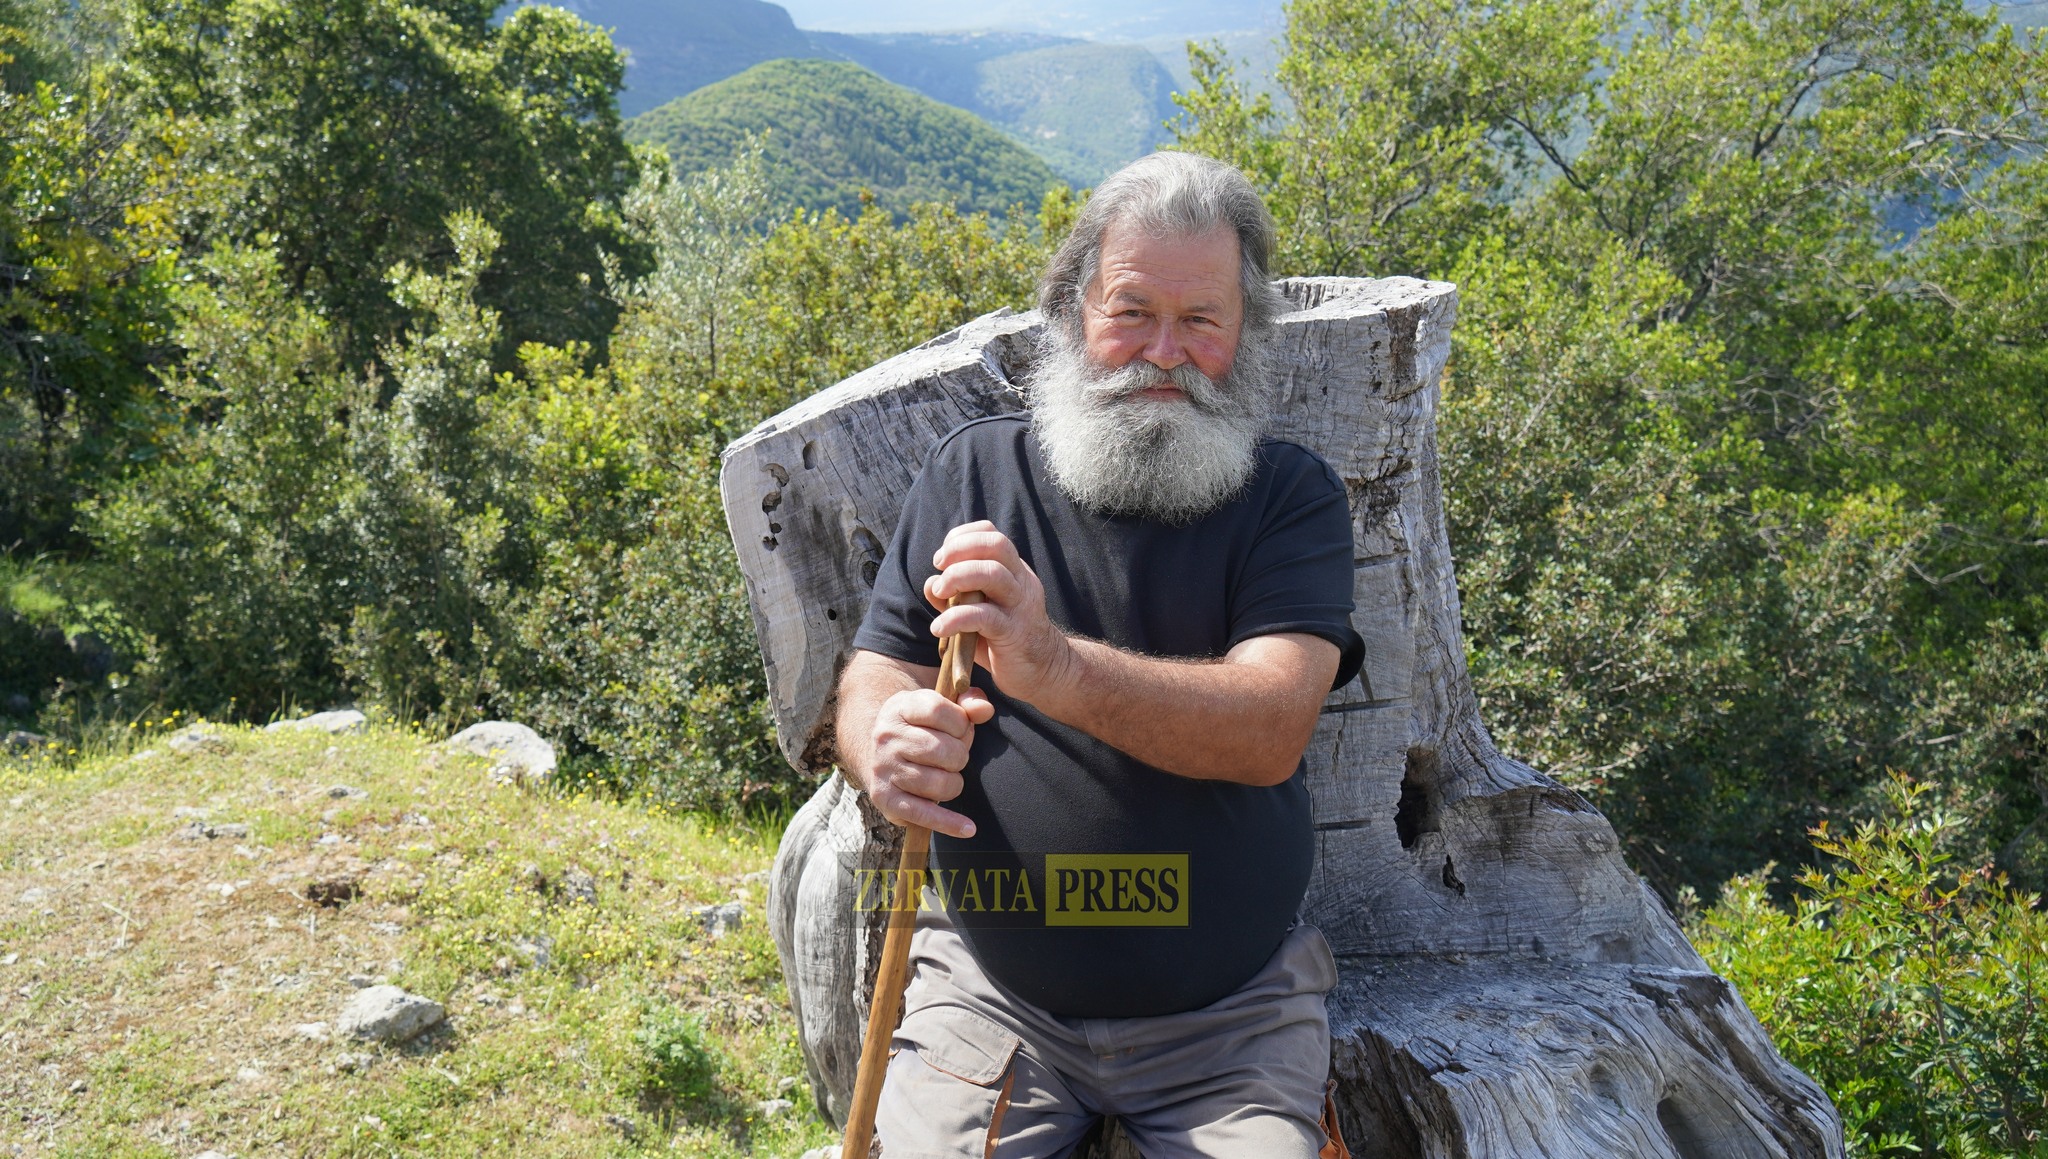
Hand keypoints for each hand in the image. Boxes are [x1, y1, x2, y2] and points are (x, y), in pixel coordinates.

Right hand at [864, 686, 992, 838]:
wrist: (877, 749)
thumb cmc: (921, 726)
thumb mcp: (940, 706)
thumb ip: (969, 701)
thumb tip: (985, 711)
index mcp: (900, 707)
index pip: (938, 711)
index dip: (960, 723)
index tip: (960, 729)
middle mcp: (886, 737)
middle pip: (943, 750)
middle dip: (960, 756)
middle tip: (953, 757)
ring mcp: (883, 768)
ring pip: (939, 783)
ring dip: (954, 783)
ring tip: (946, 776)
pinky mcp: (884, 797)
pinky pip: (923, 814)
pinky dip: (949, 823)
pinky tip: (969, 828)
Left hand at [924, 521, 1074, 704]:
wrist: (1043, 672)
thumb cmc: (1004, 639)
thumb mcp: (978, 613)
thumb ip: (955, 597)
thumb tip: (931, 584)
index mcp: (1014, 571)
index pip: (992, 535)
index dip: (962, 537)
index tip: (942, 557)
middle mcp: (1021, 582)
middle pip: (996, 545)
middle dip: (960, 549)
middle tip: (939, 567)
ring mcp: (1020, 606)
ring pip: (992, 574)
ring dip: (957, 577)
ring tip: (940, 594)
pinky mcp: (1013, 632)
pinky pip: (984, 616)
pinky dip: (955, 618)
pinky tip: (939, 628)